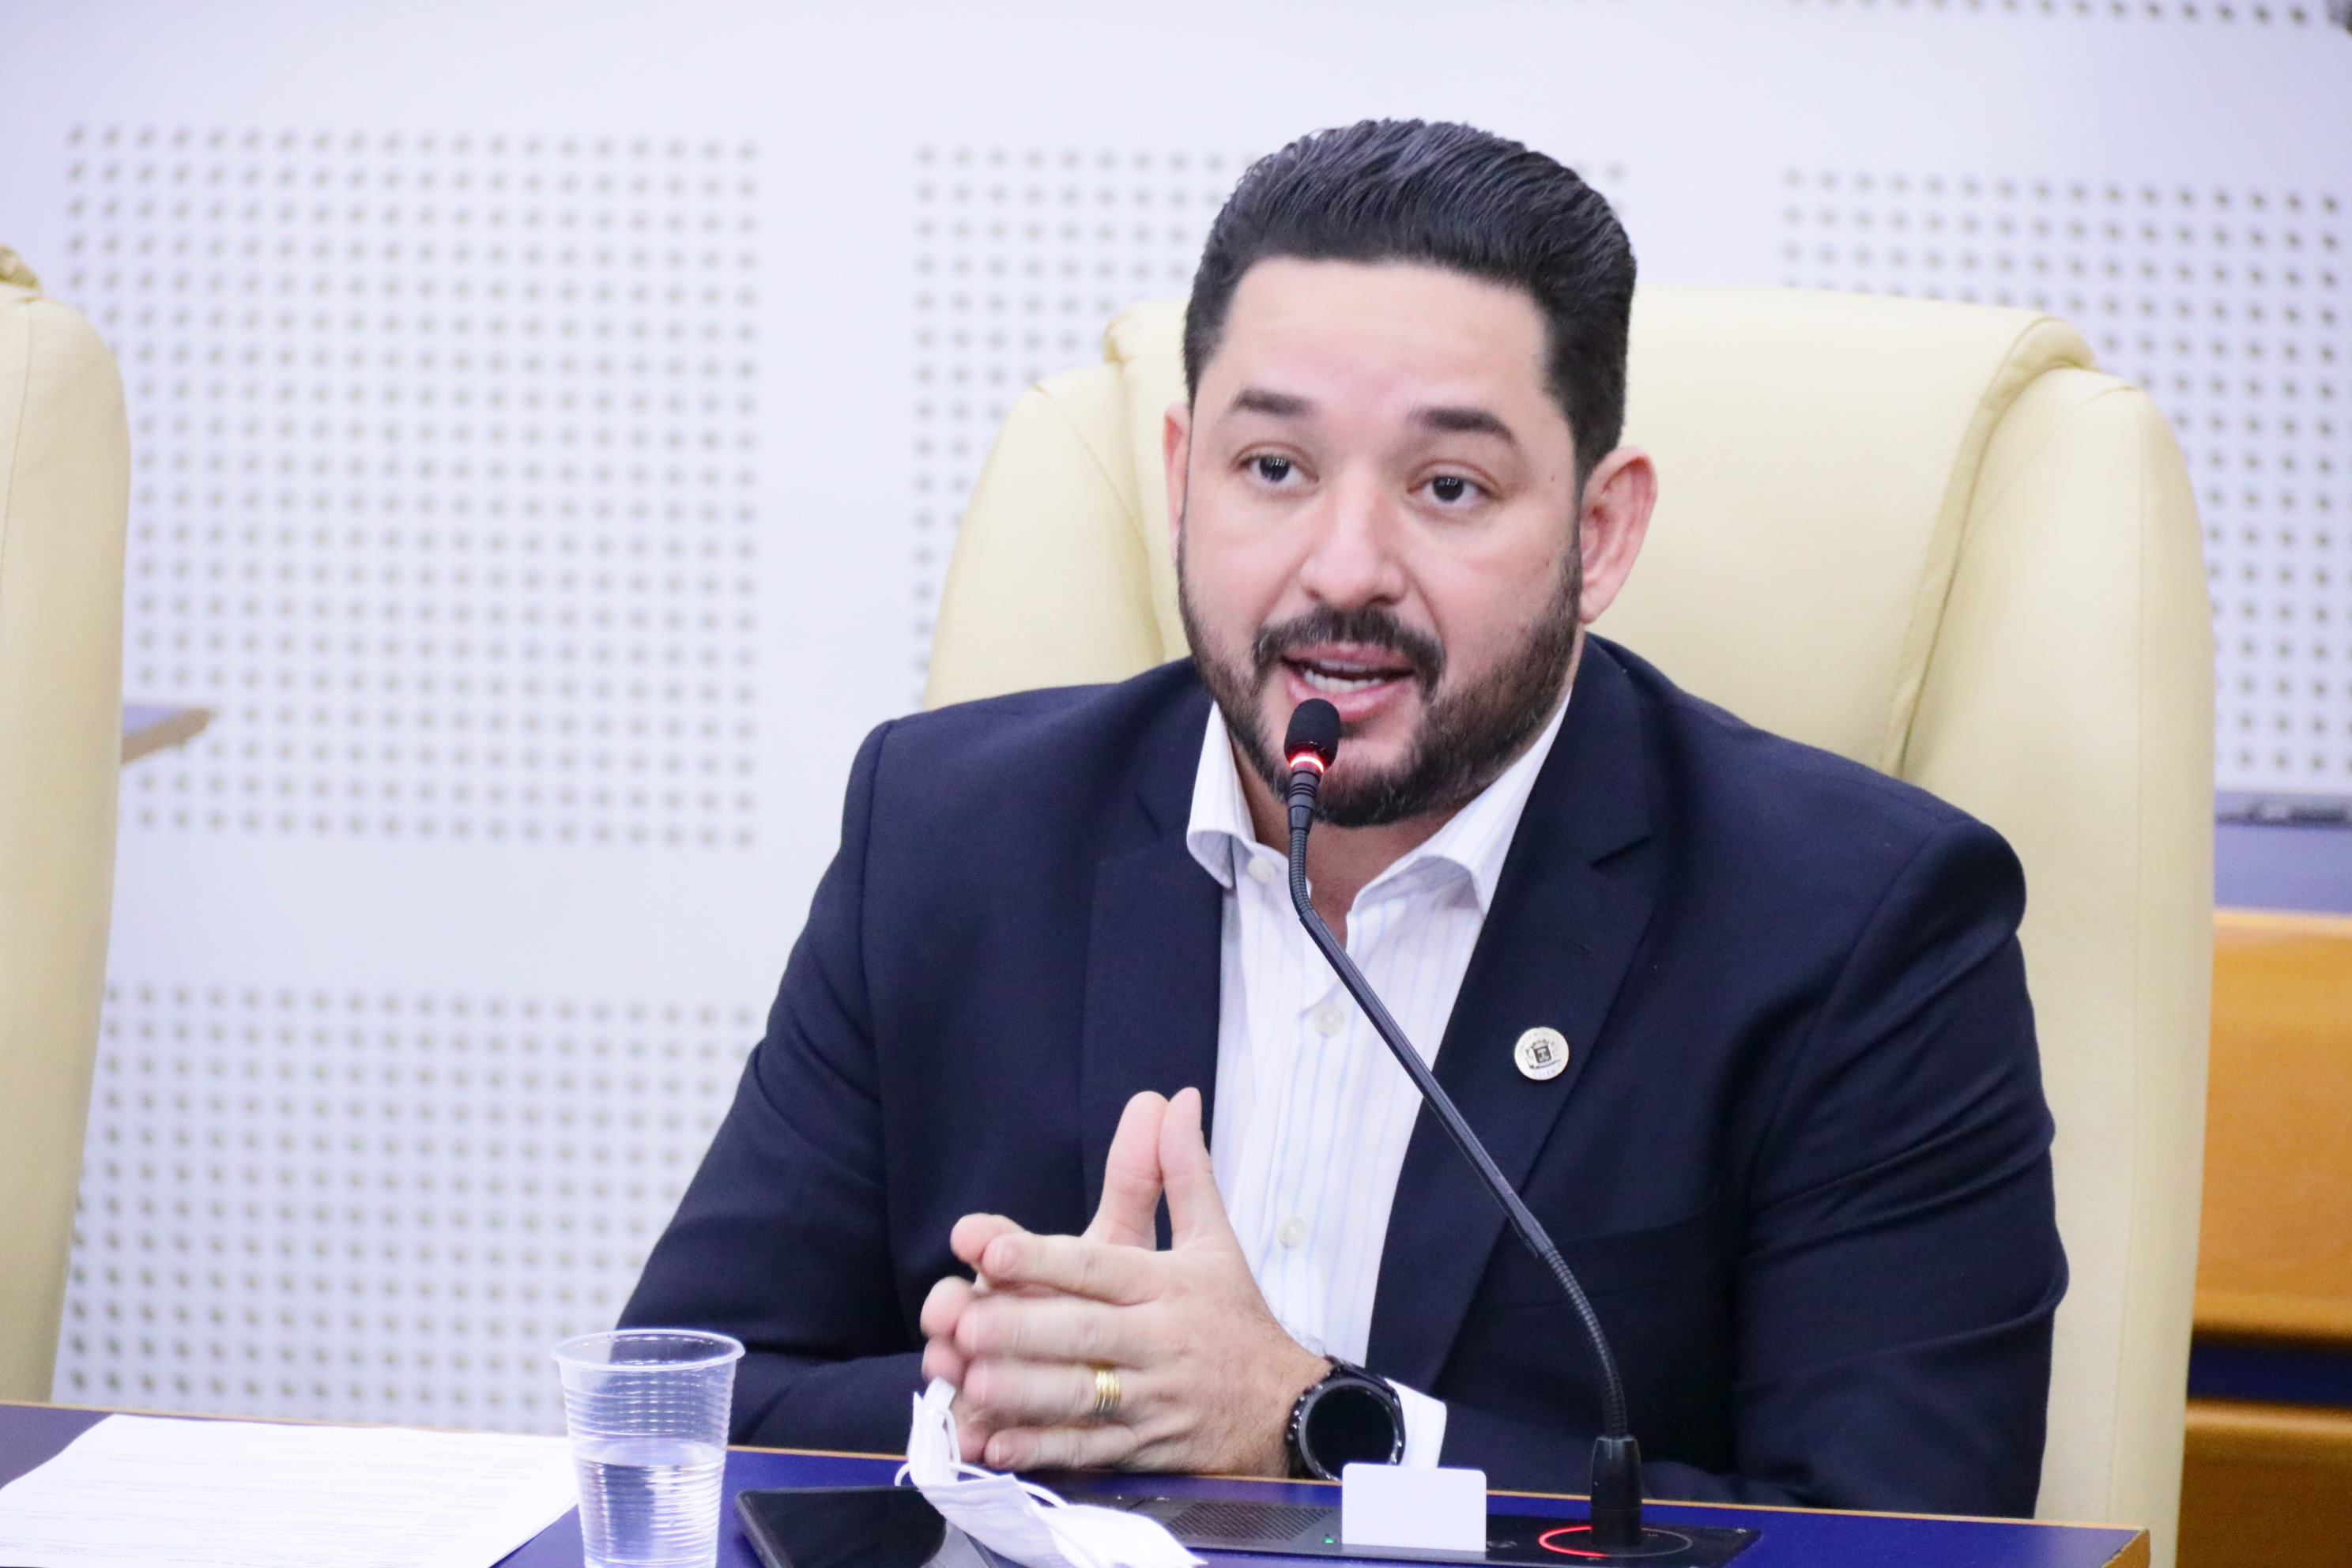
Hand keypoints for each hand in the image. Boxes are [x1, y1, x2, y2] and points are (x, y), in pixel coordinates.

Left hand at [918, 1088, 1327, 1474]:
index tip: (990, 1251)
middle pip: (1083, 1334)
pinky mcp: (1143, 1448)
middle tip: (964, 1322)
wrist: (1284, 1409)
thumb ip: (1182, 1171)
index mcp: (1166, 1286)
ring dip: (1024, 1393)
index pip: (1099, 1268)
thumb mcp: (1215, 1240)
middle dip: (1023, 1330)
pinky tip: (995, 1448)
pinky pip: (1089, 1453)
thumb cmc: (1234, 1317)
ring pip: (1081, 1398)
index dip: (1045, 1260)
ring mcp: (1149, 1401)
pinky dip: (1043, 1452)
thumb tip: (1175, 1098)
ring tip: (970, 1382)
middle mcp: (1156, 1342)